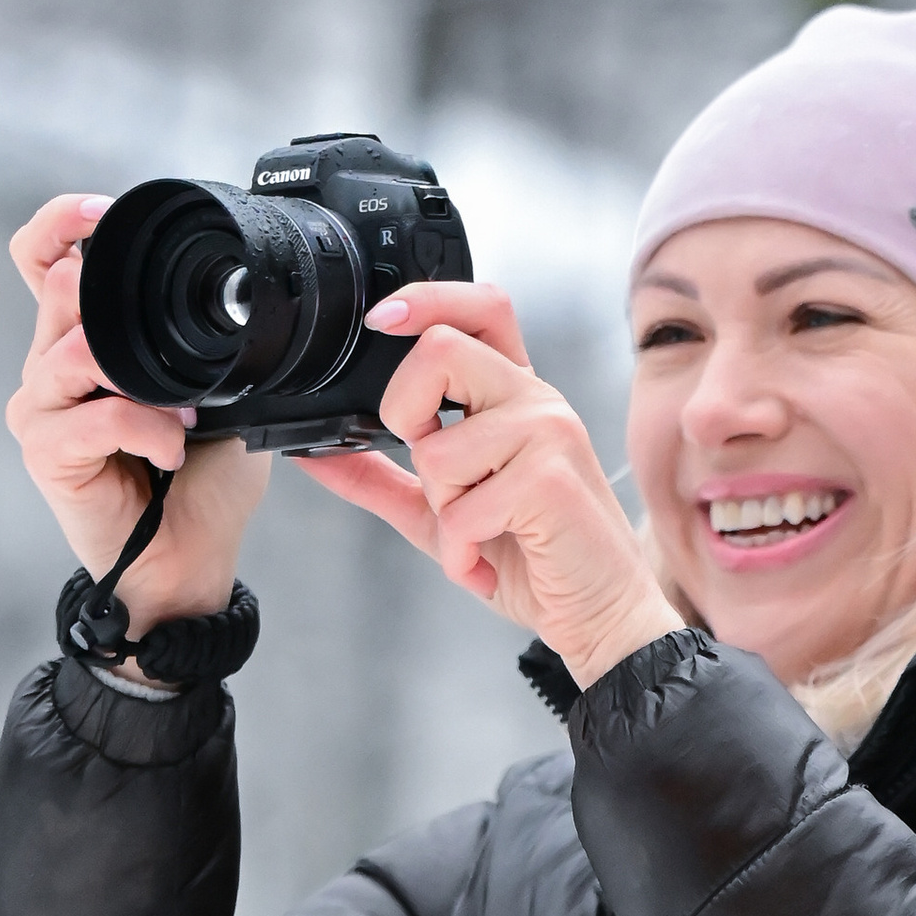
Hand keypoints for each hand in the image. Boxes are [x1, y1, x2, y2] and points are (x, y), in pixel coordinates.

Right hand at [6, 194, 271, 642]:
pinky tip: (172, 446)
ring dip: (141, 375)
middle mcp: (50, 366)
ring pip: (71, 348)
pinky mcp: (46, 452)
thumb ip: (206, 343)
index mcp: (81, 339)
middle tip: (168, 341)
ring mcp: (42, 408)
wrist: (187, 560)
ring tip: (186, 410)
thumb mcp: (217, 391)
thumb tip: (238, 296)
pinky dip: (144, 426)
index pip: (39, 256)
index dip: (62, 222)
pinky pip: (94, 415)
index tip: (105, 213)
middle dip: (115, 302)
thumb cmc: (199, 480)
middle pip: (54, 287)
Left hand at [293, 282, 681, 691]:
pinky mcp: (551, 480)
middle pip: (442, 350)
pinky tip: (489, 562)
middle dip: (406, 415)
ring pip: (439, 447)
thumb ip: (382, 477)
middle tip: (436, 474)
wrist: (600, 618)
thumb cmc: (536, 561)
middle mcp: (537, 401)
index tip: (380, 320)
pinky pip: (462, 508)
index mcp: (515, 397)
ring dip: (442, 511)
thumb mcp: (442, 514)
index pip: (482, 306)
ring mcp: (549, 434)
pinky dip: (460, 552)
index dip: (428, 297)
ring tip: (478, 536)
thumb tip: (315, 453)